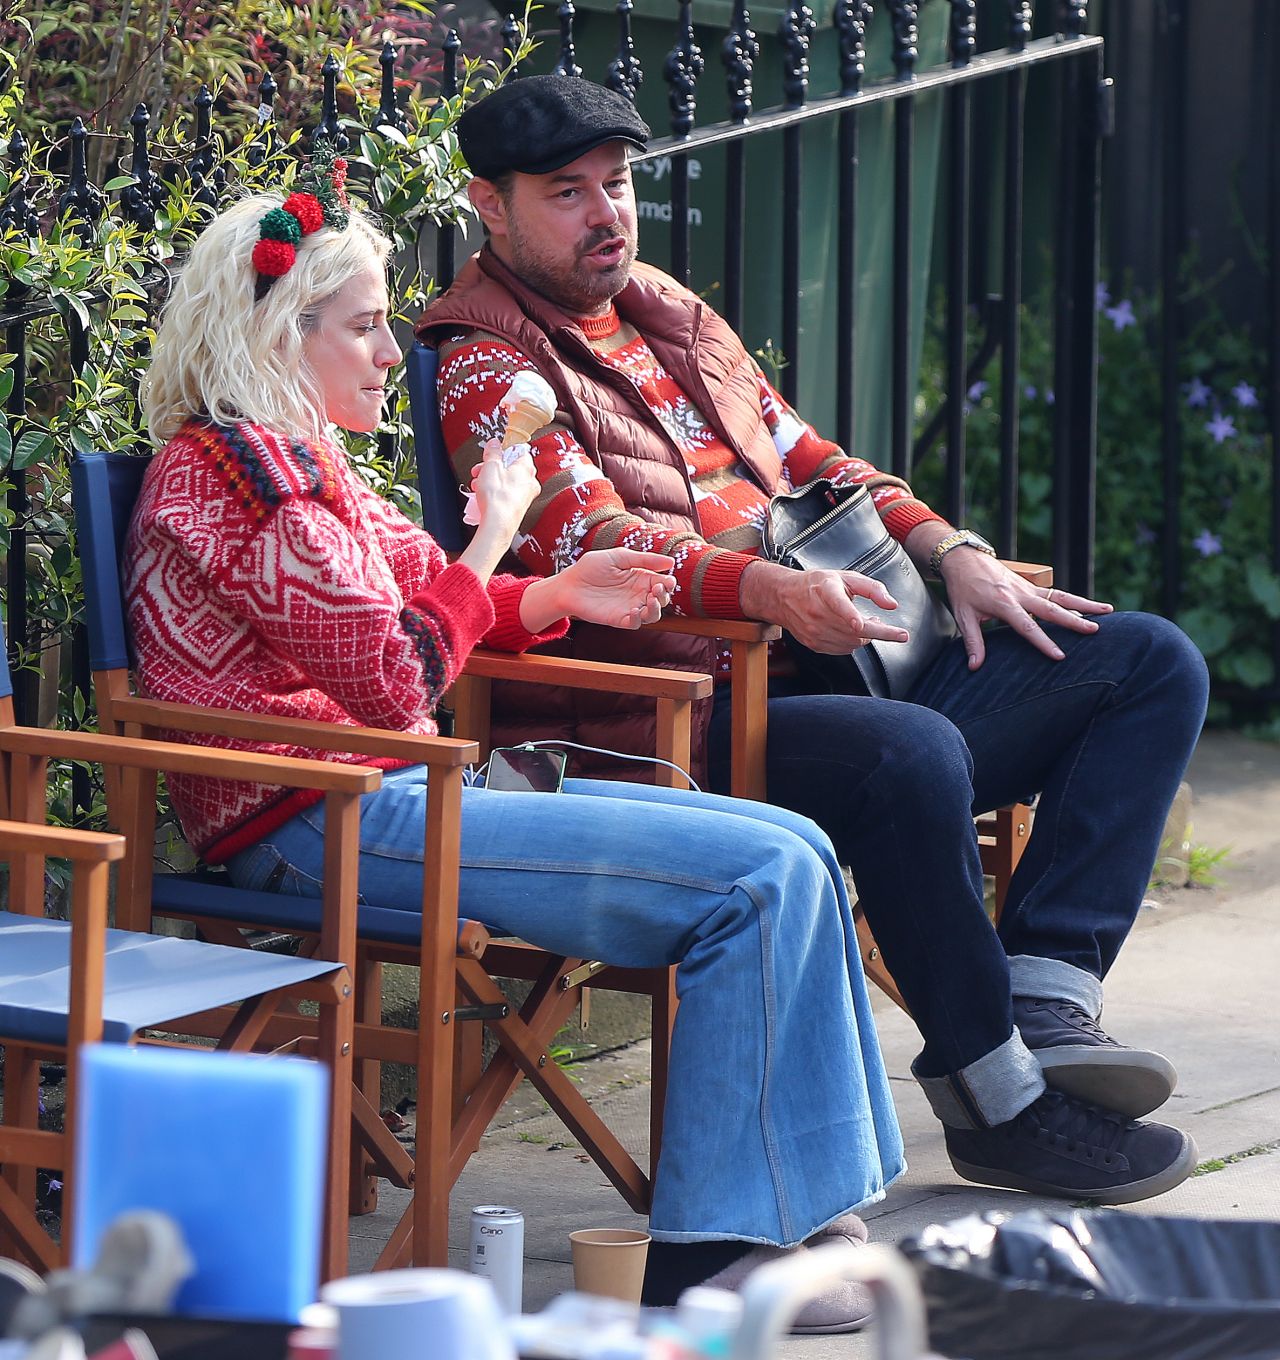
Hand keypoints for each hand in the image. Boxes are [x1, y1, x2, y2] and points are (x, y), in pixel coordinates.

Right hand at [468, 438, 538, 541]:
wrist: (498, 525)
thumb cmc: (497, 496)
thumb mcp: (491, 466)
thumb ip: (493, 452)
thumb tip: (495, 443)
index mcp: (527, 467)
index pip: (518, 451)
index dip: (502, 451)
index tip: (491, 454)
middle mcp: (530, 482)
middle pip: (510, 467)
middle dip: (491, 468)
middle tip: (479, 470)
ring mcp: (525, 496)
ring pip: (506, 482)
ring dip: (490, 480)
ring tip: (477, 485)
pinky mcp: (518, 508)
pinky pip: (505, 495)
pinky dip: (494, 493)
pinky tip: (483, 496)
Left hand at [558, 548, 676, 628]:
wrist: (569, 584)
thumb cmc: (591, 567)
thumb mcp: (618, 557)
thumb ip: (643, 560)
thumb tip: (670, 562)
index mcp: (640, 577)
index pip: (662, 582)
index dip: (668, 583)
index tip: (667, 581)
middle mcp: (637, 593)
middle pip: (661, 599)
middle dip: (664, 595)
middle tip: (656, 589)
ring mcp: (629, 607)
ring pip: (652, 614)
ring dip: (656, 609)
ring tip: (650, 600)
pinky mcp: (619, 619)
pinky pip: (635, 623)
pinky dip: (638, 619)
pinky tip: (634, 610)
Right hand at [739, 560, 909, 653]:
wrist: (784, 597)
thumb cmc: (818, 585)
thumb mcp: (847, 577)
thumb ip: (873, 589)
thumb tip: (892, 605)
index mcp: (825, 590)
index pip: (838, 604)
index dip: (850, 614)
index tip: (861, 622)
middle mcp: (817, 612)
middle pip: (854, 630)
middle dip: (880, 632)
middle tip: (893, 630)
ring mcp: (814, 631)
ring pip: (852, 643)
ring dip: (866, 637)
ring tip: (867, 624)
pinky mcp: (813, 644)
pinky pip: (843, 650)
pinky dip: (853, 643)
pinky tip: (853, 632)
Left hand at [938, 548, 1112, 668]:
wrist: (963, 558)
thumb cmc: (962, 588)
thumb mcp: (963, 616)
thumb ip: (973, 642)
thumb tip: (975, 667)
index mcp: (1004, 604)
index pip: (1028, 627)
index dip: (1044, 642)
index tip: (1060, 656)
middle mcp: (1021, 594)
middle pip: (1053, 609)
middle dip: (1075, 621)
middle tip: (1096, 630)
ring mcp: (1028, 587)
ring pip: (1061, 596)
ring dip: (1084, 604)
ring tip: (1108, 611)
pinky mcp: (1030, 584)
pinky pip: (1055, 592)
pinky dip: (1072, 599)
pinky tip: (1088, 606)